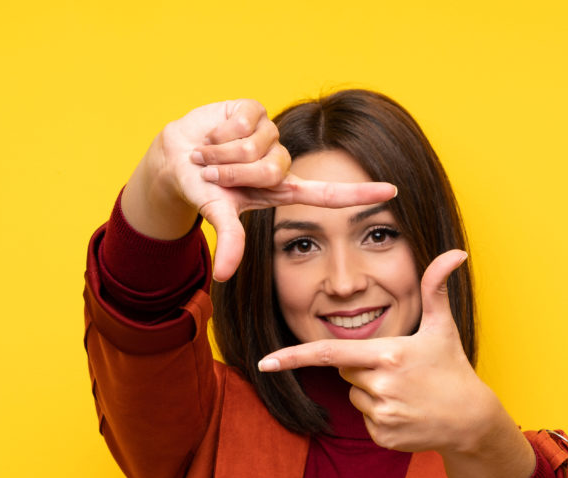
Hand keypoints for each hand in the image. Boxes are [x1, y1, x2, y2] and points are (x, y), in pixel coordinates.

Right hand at [124, 99, 397, 281]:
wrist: (175, 157)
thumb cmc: (201, 189)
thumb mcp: (217, 214)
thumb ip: (228, 242)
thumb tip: (224, 277)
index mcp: (281, 189)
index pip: (329, 193)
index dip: (360, 193)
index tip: (393, 192)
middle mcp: (280, 161)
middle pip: (271, 165)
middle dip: (234, 171)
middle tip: (213, 174)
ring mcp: (269, 133)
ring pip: (254, 142)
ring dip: (222, 152)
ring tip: (209, 155)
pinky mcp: (253, 109)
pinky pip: (243, 119)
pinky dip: (219, 130)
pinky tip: (212, 133)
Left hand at [258, 250, 536, 477]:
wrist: (470, 420)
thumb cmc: (452, 368)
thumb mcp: (443, 327)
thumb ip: (437, 288)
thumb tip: (456, 252)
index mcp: (389, 355)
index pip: (330, 354)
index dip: (294, 357)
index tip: (264, 362)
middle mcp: (382, 385)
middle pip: (344, 371)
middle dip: (363, 367)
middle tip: (398, 369)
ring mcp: (382, 415)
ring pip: (354, 396)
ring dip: (371, 392)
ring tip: (406, 392)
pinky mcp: (383, 437)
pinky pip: (365, 420)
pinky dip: (380, 416)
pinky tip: (406, 412)